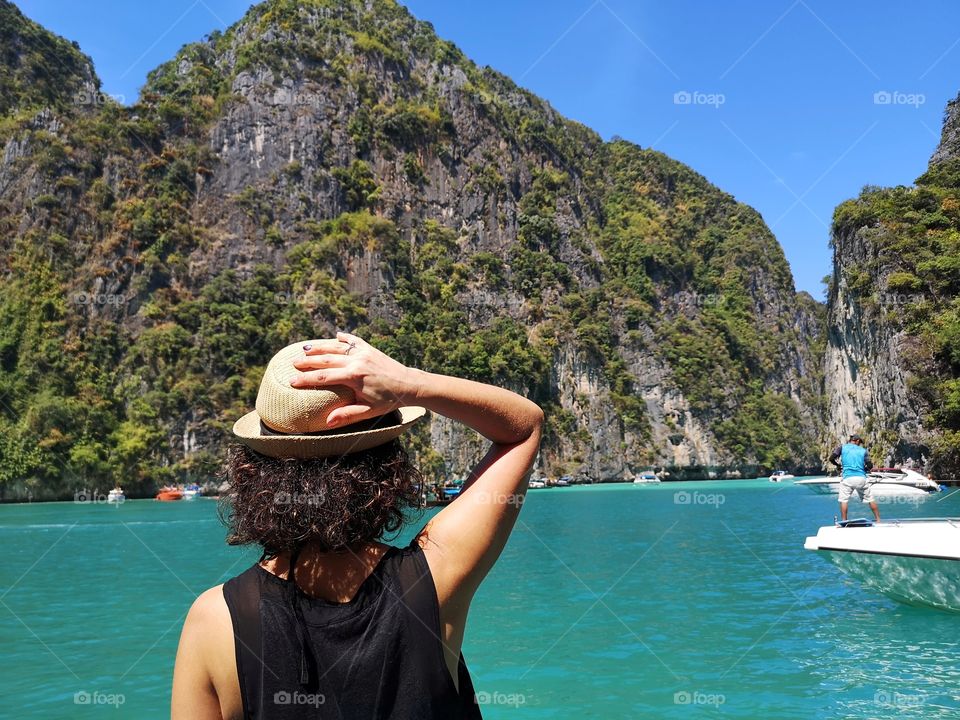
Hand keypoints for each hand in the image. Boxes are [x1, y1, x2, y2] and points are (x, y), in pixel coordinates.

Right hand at [290, 332, 421, 425]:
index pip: (324, 377)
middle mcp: (356, 361)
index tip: (292, 381)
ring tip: (305, 348)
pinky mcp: (370, 349)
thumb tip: (328, 422)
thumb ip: (348, 415)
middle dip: (308, 361)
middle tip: (293, 364)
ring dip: (320, 347)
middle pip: (326, 359)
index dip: (306, 379)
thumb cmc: (389, 401)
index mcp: (354, 376)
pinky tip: (336, 336)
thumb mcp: (369, 411)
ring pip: (337, 347)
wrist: (409, 385)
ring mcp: (363, 353)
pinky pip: (354, 341)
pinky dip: (344, 338)